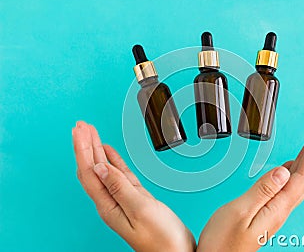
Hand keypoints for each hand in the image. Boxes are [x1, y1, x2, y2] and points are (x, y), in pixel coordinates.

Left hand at [72, 121, 195, 251]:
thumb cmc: (162, 239)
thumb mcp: (141, 210)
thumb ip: (119, 187)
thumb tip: (99, 167)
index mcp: (108, 205)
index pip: (89, 172)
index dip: (82, 149)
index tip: (78, 131)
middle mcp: (111, 201)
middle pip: (92, 168)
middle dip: (85, 145)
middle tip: (81, 126)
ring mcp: (122, 199)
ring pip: (104, 169)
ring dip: (95, 150)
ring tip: (90, 133)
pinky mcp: (135, 198)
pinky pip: (119, 174)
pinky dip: (112, 160)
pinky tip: (107, 152)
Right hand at [196, 137, 303, 251]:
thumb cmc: (223, 241)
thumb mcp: (240, 210)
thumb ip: (262, 190)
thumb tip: (283, 172)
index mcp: (275, 208)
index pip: (299, 179)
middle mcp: (278, 212)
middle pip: (303, 182)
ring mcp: (273, 215)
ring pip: (297, 187)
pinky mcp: (266, 216)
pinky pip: (287, 193)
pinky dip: (292, 177)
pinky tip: (289, 172)